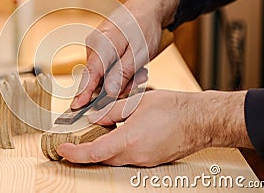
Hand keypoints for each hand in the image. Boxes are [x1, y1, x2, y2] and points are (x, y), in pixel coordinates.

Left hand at [57, 90, 252, 166]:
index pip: (95, 152)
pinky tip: (116, 138)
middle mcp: (136, 155)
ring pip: (115, 159)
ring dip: (101, 151)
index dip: (75, 153)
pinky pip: (128, 158)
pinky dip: (116, 150)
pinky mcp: (152, 161)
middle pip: (102, 159)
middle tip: (72, 144)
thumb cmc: (173, 108)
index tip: (62, 150)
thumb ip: (112, 112)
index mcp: (130, 139)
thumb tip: (95, 118)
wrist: (201, 120)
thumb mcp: (137, 102)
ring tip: (92, 138)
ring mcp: (145, 161)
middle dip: (85, 153)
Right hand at [71, 0, 179, 108]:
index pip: (90, 73)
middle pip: (98, 79)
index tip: (77, 106)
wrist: (146, 10)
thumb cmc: (143, 27)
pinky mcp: (102, 53)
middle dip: (118, 85)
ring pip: (105, 77)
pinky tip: (135, 67)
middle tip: (140, 77)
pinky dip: (122, 74)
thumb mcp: (139, 53)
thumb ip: (122, 73)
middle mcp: (94, 47)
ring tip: (140, 69)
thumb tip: (108, 92)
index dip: (84, 92)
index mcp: (102, 44)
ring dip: (123, 79)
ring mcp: (96, 50)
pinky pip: (108, 71)